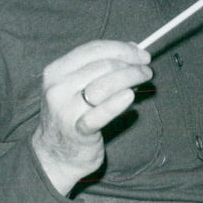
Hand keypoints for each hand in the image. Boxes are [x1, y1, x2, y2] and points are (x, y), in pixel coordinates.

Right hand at [31, 40, 151, 194]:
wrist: (56, 155)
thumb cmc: (73, 114)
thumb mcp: (77, 85)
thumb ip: (101, 64)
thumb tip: (134, 48)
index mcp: (56, 70)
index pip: (93, 49)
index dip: (122, 48)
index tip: (142, 53)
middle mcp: (57, 88)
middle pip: (102, 66)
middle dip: (130, 64)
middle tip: (146, 69)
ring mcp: (65, 110)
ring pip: (104, 85)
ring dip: (130, 78)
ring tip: (144, 79)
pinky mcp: (77, 131)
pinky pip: (100, 114)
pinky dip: (117, 103)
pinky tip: (130, 96)